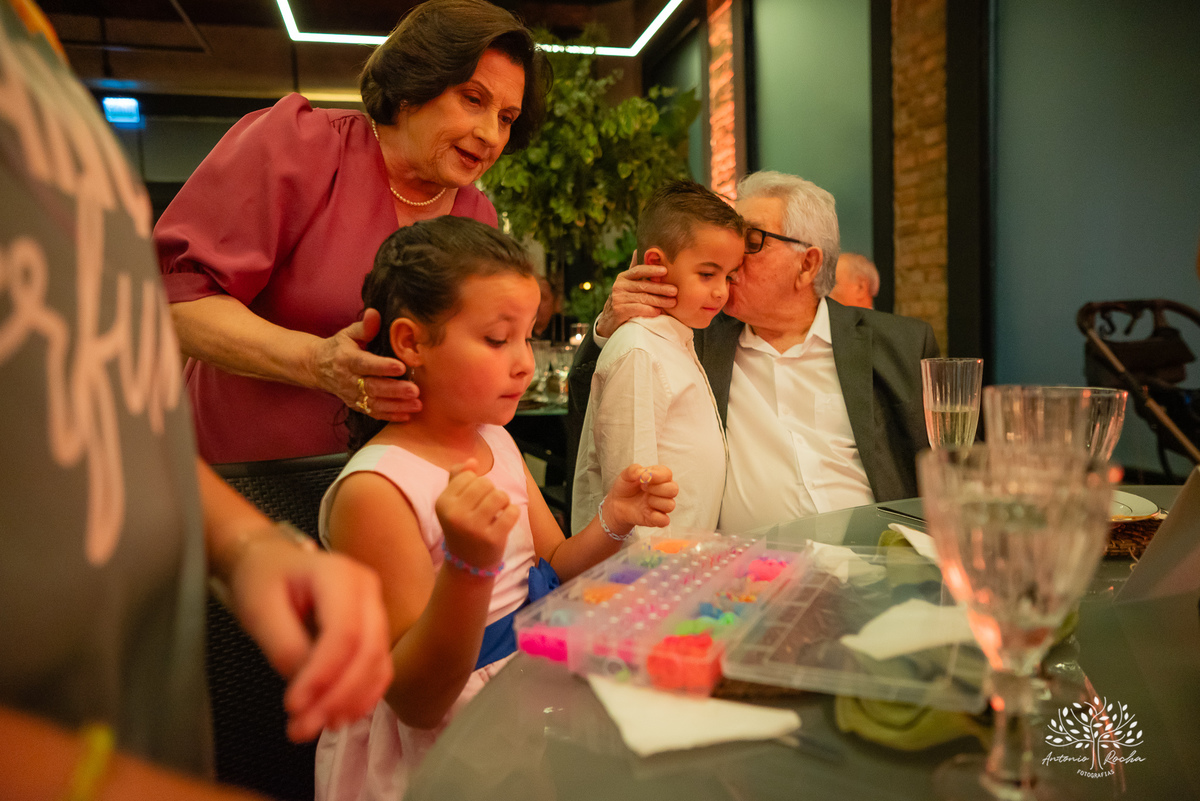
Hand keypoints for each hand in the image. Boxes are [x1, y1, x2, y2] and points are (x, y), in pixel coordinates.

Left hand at [225, 537, 393, 741]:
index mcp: (339, 574)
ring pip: (377, 664)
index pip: (343, 631)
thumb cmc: (262, 579)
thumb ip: (284, 646)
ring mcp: (376, 609)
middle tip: (302, 727)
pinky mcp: (375, 631)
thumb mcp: (259, 609)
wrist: (272, 563)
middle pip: (367, 650)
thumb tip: (307, 689)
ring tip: (312, 726)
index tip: (292, 705)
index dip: (322, 674)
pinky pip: (378, 669)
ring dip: (349, 703)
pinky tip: (335, 715)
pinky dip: (360, 697)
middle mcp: (368, 589)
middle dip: (337, 696)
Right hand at [312, 308, 421, 420]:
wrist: (317, 367)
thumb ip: (364, 326)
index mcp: (346, 359)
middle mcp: (348, 379)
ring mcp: (352, 395)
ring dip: (397, 406)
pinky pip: (373, 413)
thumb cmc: (340, 347)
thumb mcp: (348, 333)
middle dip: (395, 390)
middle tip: (415, 390)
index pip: (365, 364)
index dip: (382, 367)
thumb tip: (375, 313)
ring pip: (375, 403)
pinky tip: (407, 415)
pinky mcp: (356, 405)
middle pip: (372, 387)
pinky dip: (390, 416)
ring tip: (417, 405)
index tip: (401, 367)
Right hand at [435, 459, 519, 571]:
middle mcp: (455, 515)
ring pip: (499, 495)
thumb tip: (472, 461)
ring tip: (497, 512)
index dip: (475, 484)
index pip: (468, 476)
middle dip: (490, 491)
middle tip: (486, 507)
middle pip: (485, 483)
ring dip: (502, 501)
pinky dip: (512, 513)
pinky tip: (505, 521)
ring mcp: (474, 528)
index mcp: (442, 503)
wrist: (467, 564)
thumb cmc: (462, 527)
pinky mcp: (492, 538)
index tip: (472, 500)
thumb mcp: (452, 503)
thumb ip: (458, 477)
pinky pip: (512, 511)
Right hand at [594, 256, 678, 338]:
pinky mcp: (619, 311)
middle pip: (643, 286)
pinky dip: (649, 310)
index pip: (638, 270)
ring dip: (659, 301)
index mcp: (623, 277)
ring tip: (672, 303)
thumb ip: (635, 270)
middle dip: (661, 288)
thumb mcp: (628, 284)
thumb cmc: (626, 299)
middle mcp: (619, 286)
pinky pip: (637, 309)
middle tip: (675, 291)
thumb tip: (638, 249)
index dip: (652, 270)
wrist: (610, 320)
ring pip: (643, 298)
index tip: (665, 271)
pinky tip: (658, 312)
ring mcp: (618, 298)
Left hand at [603, 464, 676, 532]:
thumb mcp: (625, 475)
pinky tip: (645, 511)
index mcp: (659, 478)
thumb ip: (634, 470)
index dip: (658, 475)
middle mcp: (663, 491)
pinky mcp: (656, 519)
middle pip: (674, 489)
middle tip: (643, 488)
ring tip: (644, 500)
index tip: (643, 477)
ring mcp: (661, 506)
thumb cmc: (625, 487)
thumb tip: (643, 472)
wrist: (616, 504)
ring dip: (655, 501)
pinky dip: (656, 517)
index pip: (667, 474)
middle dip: (658, 488)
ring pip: (670, 505)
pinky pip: (665, 520)